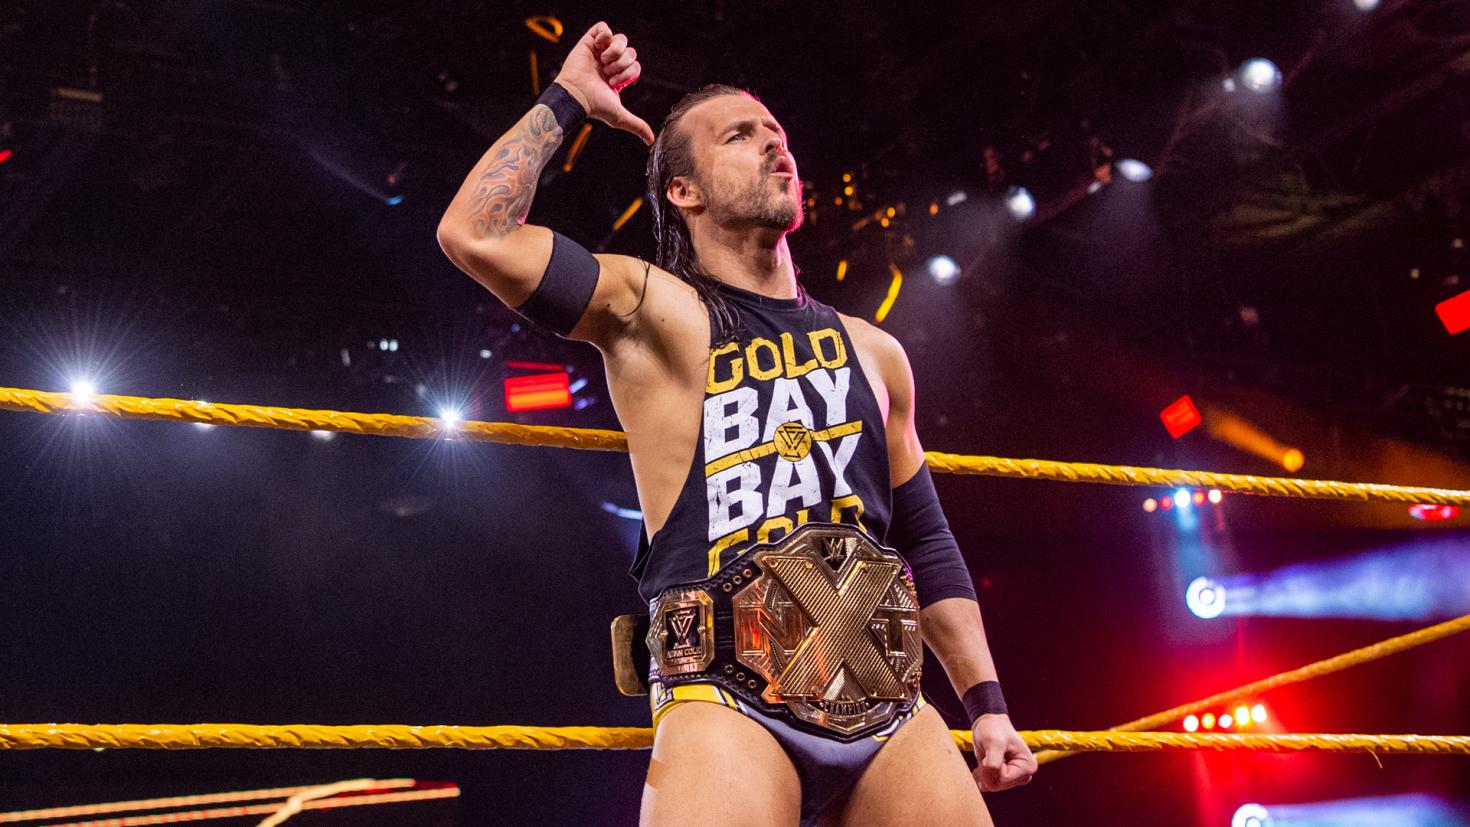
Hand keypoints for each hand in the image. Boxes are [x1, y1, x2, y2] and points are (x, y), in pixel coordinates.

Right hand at [554, 22, 653, 144]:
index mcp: (617, 75)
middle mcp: (610, 62)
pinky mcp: (589, 41)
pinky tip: (599, 48)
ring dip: (615, 51)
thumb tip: (650, 141)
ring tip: (603, 62)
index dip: (629, 72)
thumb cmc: (595, 106)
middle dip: (622, 64)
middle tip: (608, 74)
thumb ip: (636, 125)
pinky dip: (605, 36)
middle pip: (630, 52)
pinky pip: (604, 28)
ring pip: (620, 39)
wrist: (576, 95)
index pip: (635, 65)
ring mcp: (599, 51)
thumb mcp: (619, 116)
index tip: (615, 83)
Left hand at [972, 714, 1036, 791]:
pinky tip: (982, 765)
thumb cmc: (993, 729)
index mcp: (1028, 766)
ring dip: (983, 773)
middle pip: (998, 785)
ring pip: (992, 786)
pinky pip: (988, 786)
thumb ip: (994, 762)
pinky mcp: (1004, 778)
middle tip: (987, 755)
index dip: (991, 768)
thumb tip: (990, 778)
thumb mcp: (993, 742)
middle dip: (987, 771)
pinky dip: (981, 776)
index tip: (990, 753)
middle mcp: (1023, 775)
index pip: (1004, 778)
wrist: (988, 724)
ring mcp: (1014, 778)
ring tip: (986, 757)